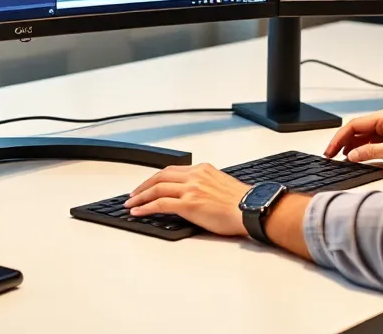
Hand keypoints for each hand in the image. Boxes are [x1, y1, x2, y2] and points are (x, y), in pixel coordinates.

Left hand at [124, 163, 250, 236]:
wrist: (251, 209)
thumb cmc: (242, 202)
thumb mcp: (221, 184)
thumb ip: (205, 185)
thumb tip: (195, 194)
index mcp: (203, 169)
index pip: (172, 170)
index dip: (156, 178)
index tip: (148, 185)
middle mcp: (195, 176)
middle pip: (160, 176)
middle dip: (144, 185)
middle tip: (133, 194)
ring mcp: (191, 189)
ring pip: (157, 188)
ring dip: (140, 196)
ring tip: (131, 204)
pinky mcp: (189, 204)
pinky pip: (161, 204)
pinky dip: (146, 207)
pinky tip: (138, 212)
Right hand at [324, 108, 382, 166]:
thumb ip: (371, 152)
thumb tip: (352, 155)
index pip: (354, 125)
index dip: (340, 138)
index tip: (331, 149)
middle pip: (355, 130)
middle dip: (341, 142)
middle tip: (330, 155)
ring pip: (361, 137)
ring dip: (350, 147)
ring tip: (339, 158)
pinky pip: (369, 143)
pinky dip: (360, 150)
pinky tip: (355, 158)